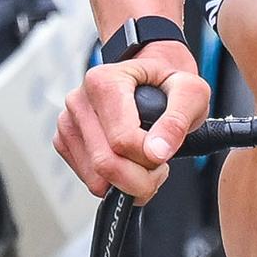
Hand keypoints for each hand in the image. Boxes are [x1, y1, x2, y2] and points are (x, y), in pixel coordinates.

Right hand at [54, 40, 208, 203]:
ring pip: (95, 178)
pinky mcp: (65, 142)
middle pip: (105, 163)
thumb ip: (178, 121)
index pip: (122, 140)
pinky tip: (129, 160)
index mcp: (105, 81)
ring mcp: (68, 122)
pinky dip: (113, 181)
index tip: (166, 153)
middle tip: (160, 167)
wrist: (152, 75)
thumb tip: (157, 152)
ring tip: (146, 160)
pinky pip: (89, 179)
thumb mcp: (191, 92)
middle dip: (140, 178)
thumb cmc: (169, 82)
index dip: (150, 158)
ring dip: (128, 182)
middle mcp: (79, 100)